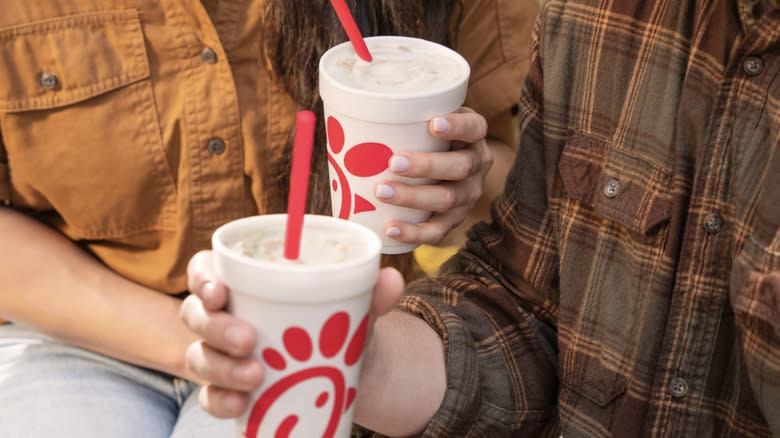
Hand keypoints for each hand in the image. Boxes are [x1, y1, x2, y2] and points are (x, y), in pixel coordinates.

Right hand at [179, 250, 404, 417]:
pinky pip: (209, 396)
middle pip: (195, 314)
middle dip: (214, 326)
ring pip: (199, 356)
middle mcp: (225, 315)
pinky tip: (241, 403)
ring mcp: (222, 354)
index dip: (202, 277)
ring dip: (220, 366)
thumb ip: (371, 292)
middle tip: (247, 338)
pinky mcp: (229, 388)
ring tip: (255, 375)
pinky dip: (220, 400)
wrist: (349, 371)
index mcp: (245, 282)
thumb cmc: (337, 323)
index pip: (206, 269)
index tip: (220, 290)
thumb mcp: (355, 306)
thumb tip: (392, 278)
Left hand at [375, 106, 491, 244]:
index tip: (432, 123)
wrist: (445, 171)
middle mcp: (476, 164)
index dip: (457, 126)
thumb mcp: (424, 119)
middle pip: (459, 166)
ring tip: (381, 191)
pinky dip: (413, 232)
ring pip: (447, 199)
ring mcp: (467, 195)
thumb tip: (339, 108)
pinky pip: (437, 231)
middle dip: (426, 165)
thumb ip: (401, 114)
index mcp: (473, 135)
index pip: (473, 127)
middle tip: (392, 161)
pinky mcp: (454, 220)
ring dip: (413, 197)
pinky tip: (390, 228)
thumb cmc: (424, 137)